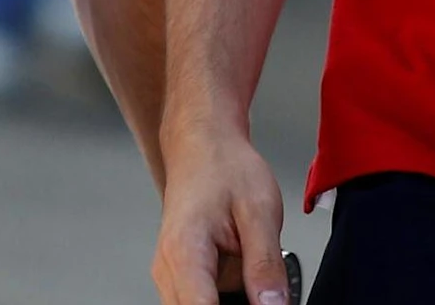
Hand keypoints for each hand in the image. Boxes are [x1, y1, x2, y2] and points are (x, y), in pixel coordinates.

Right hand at [151, 117, 288, 304]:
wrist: (204, 145)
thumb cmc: (225, 168)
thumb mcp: (260, 211)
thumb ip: (266, 265)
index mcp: (185, 253)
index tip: (261, 304)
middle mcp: (168, 270)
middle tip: (262, 285)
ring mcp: (170, 275)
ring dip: (231, 300)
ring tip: (251, 267)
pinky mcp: (179, 276)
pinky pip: (202, 300)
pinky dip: (226, 295)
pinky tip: (243, 270)